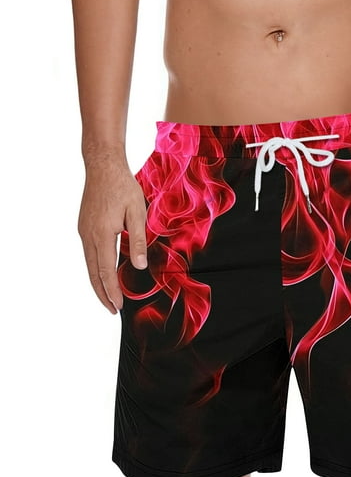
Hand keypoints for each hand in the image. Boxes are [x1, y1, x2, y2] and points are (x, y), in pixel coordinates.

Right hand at [78, 157, 146, 313]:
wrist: (103, 166)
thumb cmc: (122, 187)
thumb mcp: (137, 213)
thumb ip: (137, 241)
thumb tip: (139, 266)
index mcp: (102, 234)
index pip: (106, 271)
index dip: (112, 291)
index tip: (118, 306)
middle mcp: (88, 235)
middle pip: (93, 273)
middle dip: (102, 294)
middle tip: (111, 310)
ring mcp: (84, 231)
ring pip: (89, 265)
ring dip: (97, 283)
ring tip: (107, 297)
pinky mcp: (84, 227)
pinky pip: (89, 254)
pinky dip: (95, 269)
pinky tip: (102, 274)